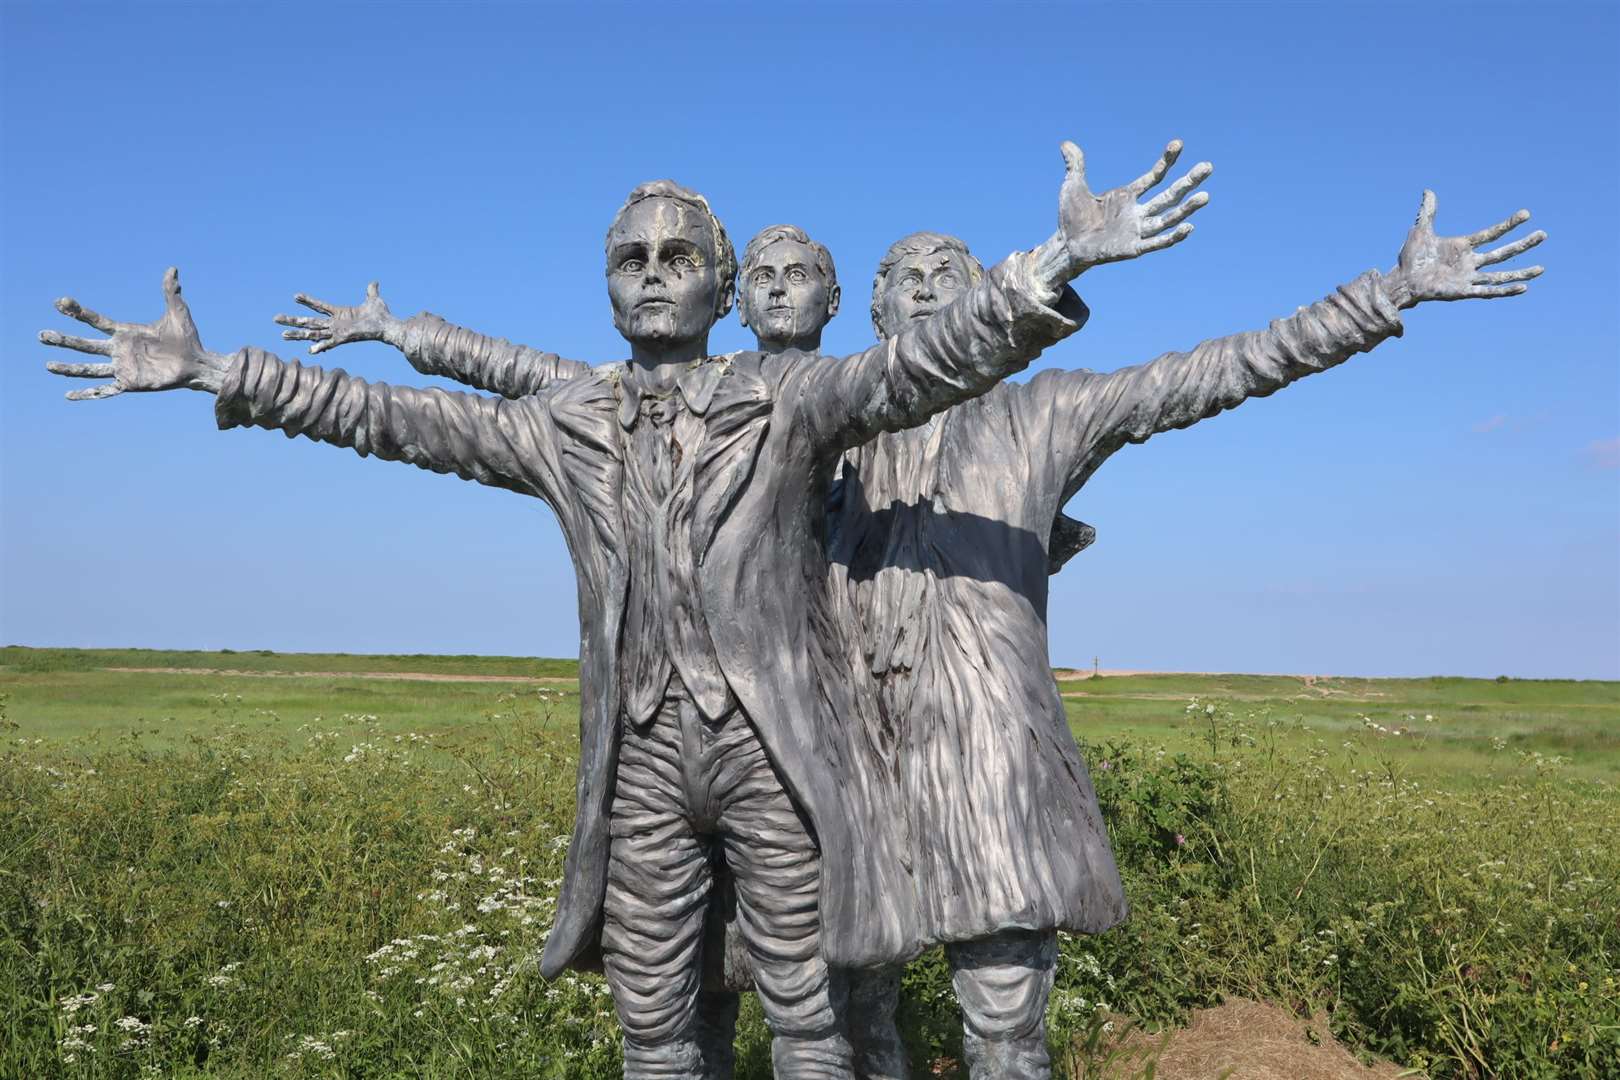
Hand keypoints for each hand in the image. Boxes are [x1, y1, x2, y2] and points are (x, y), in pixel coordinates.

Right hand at [41, 267, 227, 398]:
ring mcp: (123, 368)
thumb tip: (173, 269)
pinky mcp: (130, 384)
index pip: (96, 322)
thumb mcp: (177, 312)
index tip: (61, 302)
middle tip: (42, 336)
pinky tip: (69, 395)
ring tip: (49, 365)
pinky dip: (87, 393)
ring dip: (68, 368)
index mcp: (126, 333)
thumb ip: (170, 291)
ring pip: (89, 368)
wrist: (197, 364)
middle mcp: (119, 350)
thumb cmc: (187, 339)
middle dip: (64, 340)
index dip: (78, 313)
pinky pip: (104, 390)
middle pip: (85, 345)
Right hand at [273, 281, 399, 354]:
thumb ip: (371, 291)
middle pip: (309, 322)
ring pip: (313, 333)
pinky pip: (329, 343)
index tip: (295, 296)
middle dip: (292, 320)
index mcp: (340, 314)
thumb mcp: (373, 300)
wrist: (388, 326)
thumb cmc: (381, 316)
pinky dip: (320, 347)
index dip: (308, 301)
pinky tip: (309, 351)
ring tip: (282, 334)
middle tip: (275, 318)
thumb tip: (374, 282)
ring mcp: (338, 332)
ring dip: (298, 334)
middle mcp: (335, 324)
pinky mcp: (344, 338)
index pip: (319, 307)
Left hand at [1053, 139, 1212, 275]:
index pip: (1154, 177)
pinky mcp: (1132, 248)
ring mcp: (1136, 230)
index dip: (1166, 161)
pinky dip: (1172, 236)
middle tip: (1208, 166)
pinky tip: (1189, 227)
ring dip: (1187, 208)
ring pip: (1167, 218)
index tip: (1178, 144)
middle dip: (1188, 182)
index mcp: (1127, 196)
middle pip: (1169, 195)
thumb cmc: (1070, 218)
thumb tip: (1066, 143)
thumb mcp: (1072, 187)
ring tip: (1205, 195)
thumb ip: (1075, 165)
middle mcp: (1136, 212)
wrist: (1065, 245)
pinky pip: (1157, 242)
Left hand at [1385, 191, 1545, 308]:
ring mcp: (1468, 277)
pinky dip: (1505, 291)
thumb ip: (1428, 211)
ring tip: (1541, 269)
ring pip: (1501, 274)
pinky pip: (1488, 291)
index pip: (1492, 234)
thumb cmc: (1411, 258)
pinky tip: (1523, 288)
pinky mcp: (1463, 291)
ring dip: (1521, 272)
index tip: (1526, 214)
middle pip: (1503, 252)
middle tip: (1543, 235)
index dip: (1509, 225)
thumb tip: (1428, 190)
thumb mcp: (1420, 230)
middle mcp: (1470, 262)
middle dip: (1523, 244)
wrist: (1402, 280)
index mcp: (1463, 246)